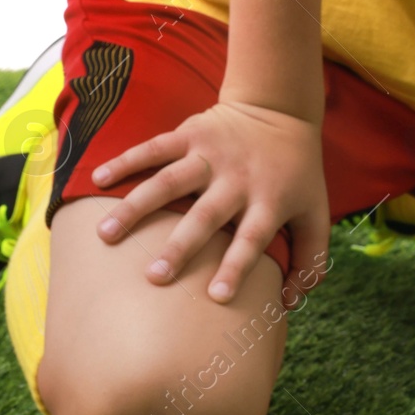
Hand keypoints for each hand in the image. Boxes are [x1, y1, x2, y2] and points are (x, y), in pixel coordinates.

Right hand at [90, 100, 330, 303]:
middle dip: (179, 247)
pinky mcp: (190, 133)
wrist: (281, 111)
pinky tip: (98, 181)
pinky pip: (154, 148)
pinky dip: (126, 161)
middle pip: (205, 217)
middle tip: (153, 278)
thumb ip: (311, 260)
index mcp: (269, 201)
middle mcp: (238, 179)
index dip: (236, 267)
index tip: (216, 296)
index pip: (252, 240)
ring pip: (169, 182)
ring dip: (136, 207)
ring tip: (106, 235)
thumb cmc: (297, 176)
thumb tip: (291, 303)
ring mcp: (211, 154)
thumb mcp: (316, 214)